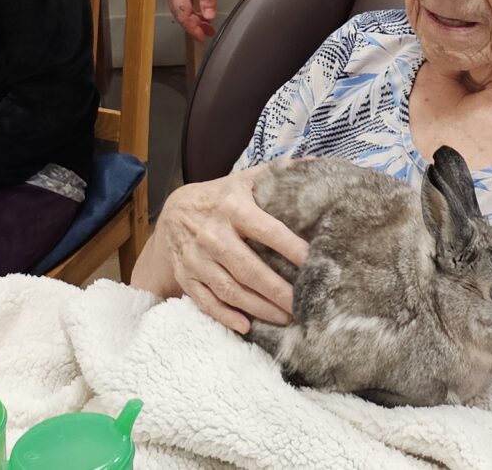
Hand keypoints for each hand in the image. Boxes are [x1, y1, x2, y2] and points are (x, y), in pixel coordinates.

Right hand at [158, 164, 309, 333]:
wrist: (173, 212)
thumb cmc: (221, 197)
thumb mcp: (245, 181)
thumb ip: (279, 174)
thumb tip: (318, 165)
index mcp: (232, 208)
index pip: (267, 230)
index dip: (290, 247)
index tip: (313, 262)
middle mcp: (212, 234)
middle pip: (249, 269)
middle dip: (277, 291)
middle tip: (303, 305)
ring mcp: (197, 259)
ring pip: (230, 290)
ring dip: (259, 308)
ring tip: (285, 318)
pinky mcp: (186, 277)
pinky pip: (206, 301)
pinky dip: (225, 316)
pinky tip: (247, 326)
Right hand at [161, 0, 220, 40]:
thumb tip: (208, 15)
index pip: (183, 14)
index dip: (193, 28)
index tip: (202, 37)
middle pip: (178, 12)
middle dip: (192, 25)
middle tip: (207, 33)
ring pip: (178, 5)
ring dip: (190, 16)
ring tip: (205, 24)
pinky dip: (187, 6)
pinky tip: (197, 8)